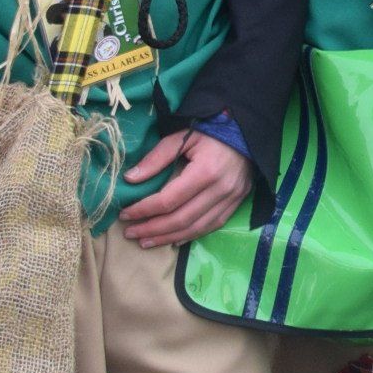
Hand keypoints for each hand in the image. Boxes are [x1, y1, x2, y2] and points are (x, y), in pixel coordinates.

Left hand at [118, 129, 252, 248]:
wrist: (247, 132)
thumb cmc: (212, 131)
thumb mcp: (182, 136)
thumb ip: (157, 157)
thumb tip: (130, 179)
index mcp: (205, 171)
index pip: (168, 200)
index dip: (144, 210)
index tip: (125, 214)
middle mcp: (220, 189)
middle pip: (180, 219)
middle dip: (152, 229)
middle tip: (130, 233)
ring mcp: (231, 198)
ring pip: (195, 228)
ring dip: (168, 238)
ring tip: (145, 241)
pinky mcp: (237, 203)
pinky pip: (211, 226)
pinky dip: (190, 236)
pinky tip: (173, 240)